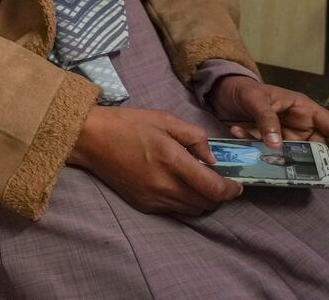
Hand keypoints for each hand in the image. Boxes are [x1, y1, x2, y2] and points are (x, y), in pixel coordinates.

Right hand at [69, 105, 241, 214]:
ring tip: (200, 183)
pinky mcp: (143, 205)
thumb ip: (194, 137)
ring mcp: (153, 199)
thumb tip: (212, 158)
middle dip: (218, 196)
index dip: (230, 190)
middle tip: (219, 181)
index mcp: (172, 161)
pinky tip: (179, 186)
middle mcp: (164, 186)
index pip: (212, 189)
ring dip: (202, 201)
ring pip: (191, 210)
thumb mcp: (165, 119)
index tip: (236, 184)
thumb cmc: (128, 124)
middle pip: (205, 204)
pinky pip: (174, 210)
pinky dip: (184, 202)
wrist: (91, 139)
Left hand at [209, 76, 328, 168]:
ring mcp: (285, 137)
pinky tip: (237, 131)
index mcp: (306, 110)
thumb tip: (277, 145)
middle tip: (294, 170)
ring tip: (257, 149)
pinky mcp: (268, 145)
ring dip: (276, 158)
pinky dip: (253, 148)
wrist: (222, 91)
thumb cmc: (243, 88)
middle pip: (318, 150)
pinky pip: (268, 155)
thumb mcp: (255, 99)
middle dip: (309, 163)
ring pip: (292, 157)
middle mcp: (300, 126)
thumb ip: (266, 119)